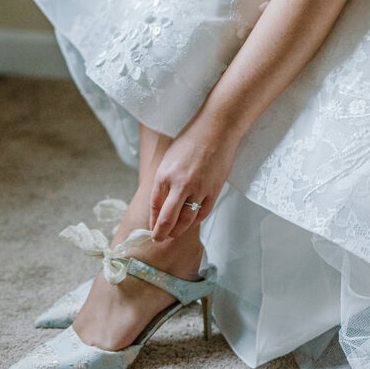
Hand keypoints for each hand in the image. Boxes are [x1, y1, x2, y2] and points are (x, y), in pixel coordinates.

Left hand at [149, 114, 240, 240]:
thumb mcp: (169, 158)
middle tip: (159, 239)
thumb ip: (164, 181)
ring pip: (186, 221)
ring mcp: (198, 189)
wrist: (216, 129)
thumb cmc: (191, 139)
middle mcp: (180, 184)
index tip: (152, 229)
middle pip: (168, 219)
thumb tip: (160, 203)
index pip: (154, 206)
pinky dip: (196, 220)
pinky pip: (203, 213)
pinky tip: (191, 221)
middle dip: (161, 234)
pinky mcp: (214, 190)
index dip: (153, 221)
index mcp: (164, 175)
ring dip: (178, 231)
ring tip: (173, 234)